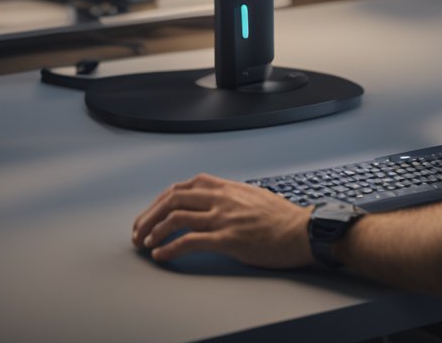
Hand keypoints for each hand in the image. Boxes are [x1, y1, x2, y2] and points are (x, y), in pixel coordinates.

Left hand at [131, 173, 313, 266]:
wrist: (303, 231)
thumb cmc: (282, 218)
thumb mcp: (253, 196)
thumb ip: (230, 196)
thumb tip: (214, 202)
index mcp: (226, 187)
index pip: (183, 186)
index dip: (160, 200)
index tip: (151, 213)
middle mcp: (221, 198)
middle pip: (173, 199)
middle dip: (149, 215)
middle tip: (138, 230)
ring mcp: (224, 218)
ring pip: (176, 217)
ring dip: (154, 230)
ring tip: (145, 243)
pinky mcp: (228, 239)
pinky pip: (190, 242)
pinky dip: (170, 248)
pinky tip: (161, 255)